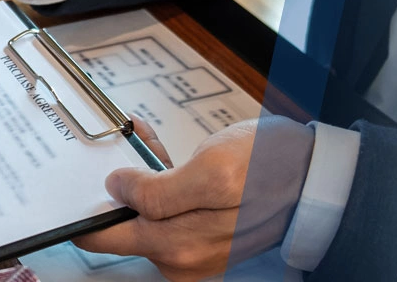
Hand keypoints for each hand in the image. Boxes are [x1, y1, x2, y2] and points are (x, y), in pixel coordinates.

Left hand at [73, 116, 312, 280]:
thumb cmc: (274, 170)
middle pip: (121, 221)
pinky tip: (157, 151)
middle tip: (111, 148)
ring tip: (139, 140)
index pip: (104, 236)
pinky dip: (158, 179)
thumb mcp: (213, 170)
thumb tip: (117, 192)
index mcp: (177, 247)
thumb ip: (158, 190)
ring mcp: (192, 247)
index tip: (78, 178)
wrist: (318, 179)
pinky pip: (166, 208)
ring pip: (143, 210)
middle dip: (115, 183)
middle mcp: (180, 256)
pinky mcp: (202, 232)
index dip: (87, 205)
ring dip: (137, 175)